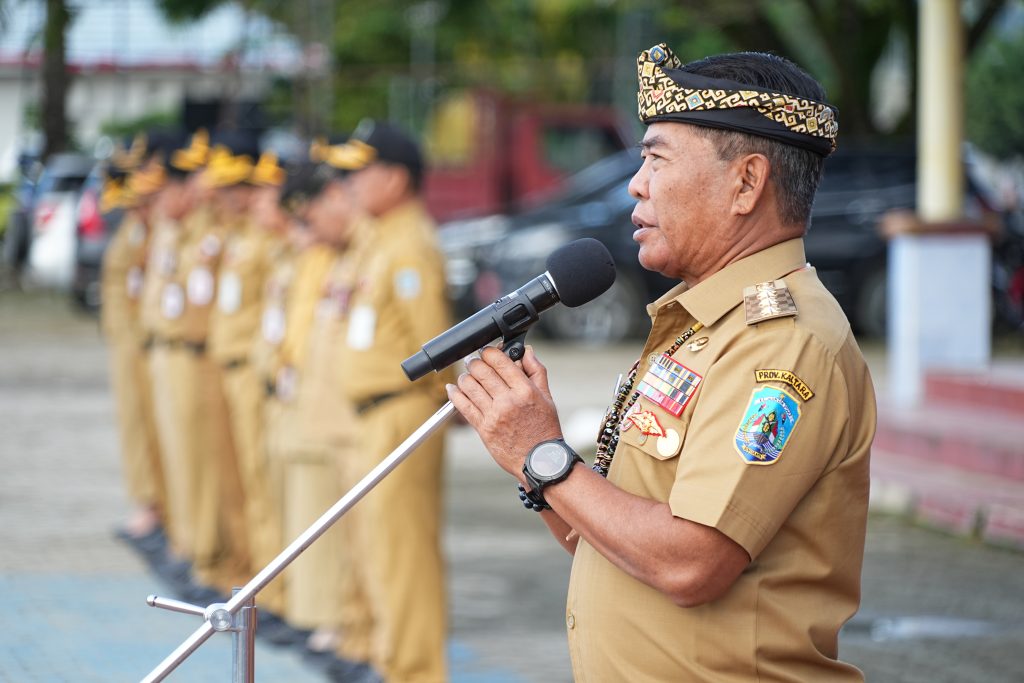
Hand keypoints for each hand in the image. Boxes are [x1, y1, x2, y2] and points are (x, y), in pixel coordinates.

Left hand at [446, 345, 561, 479]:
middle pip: (482, 371)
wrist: (539, 460)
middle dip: (474, 362)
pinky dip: (455, 394)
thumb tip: (527, 351)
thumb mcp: (547, 398)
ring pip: (470, 386)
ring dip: (465, 377)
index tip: (486, 351)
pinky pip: (463, 406)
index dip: (489, 352)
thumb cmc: (545, 429)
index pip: (500, 362)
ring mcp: (494, 415)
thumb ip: (537, 371)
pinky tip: (453, 388)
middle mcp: (508, 401)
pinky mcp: (483, 428)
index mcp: (525, 390)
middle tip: (473, 362)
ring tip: (466, 376)